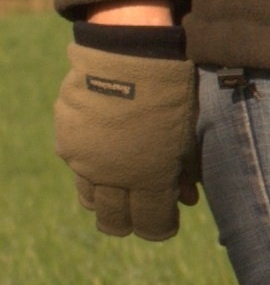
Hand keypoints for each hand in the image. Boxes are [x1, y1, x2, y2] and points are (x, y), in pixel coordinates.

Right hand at [54, 29, 199, 241]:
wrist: (133, 55)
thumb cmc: (173, 95)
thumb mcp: (188, 136)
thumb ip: (186, 173)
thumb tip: (187, 199)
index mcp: (149, 180)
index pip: (152, 225)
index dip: (161, 228)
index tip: (167, 223)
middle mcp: (112, 178)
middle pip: (115, 221)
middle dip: (130, 223)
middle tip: (140, 213)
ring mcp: (84, 160)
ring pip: (91, 199)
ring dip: (106, 200)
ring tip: (120, 190)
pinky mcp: (67, 141)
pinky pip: (77, 167)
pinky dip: (90, 170)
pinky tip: (104, 158)